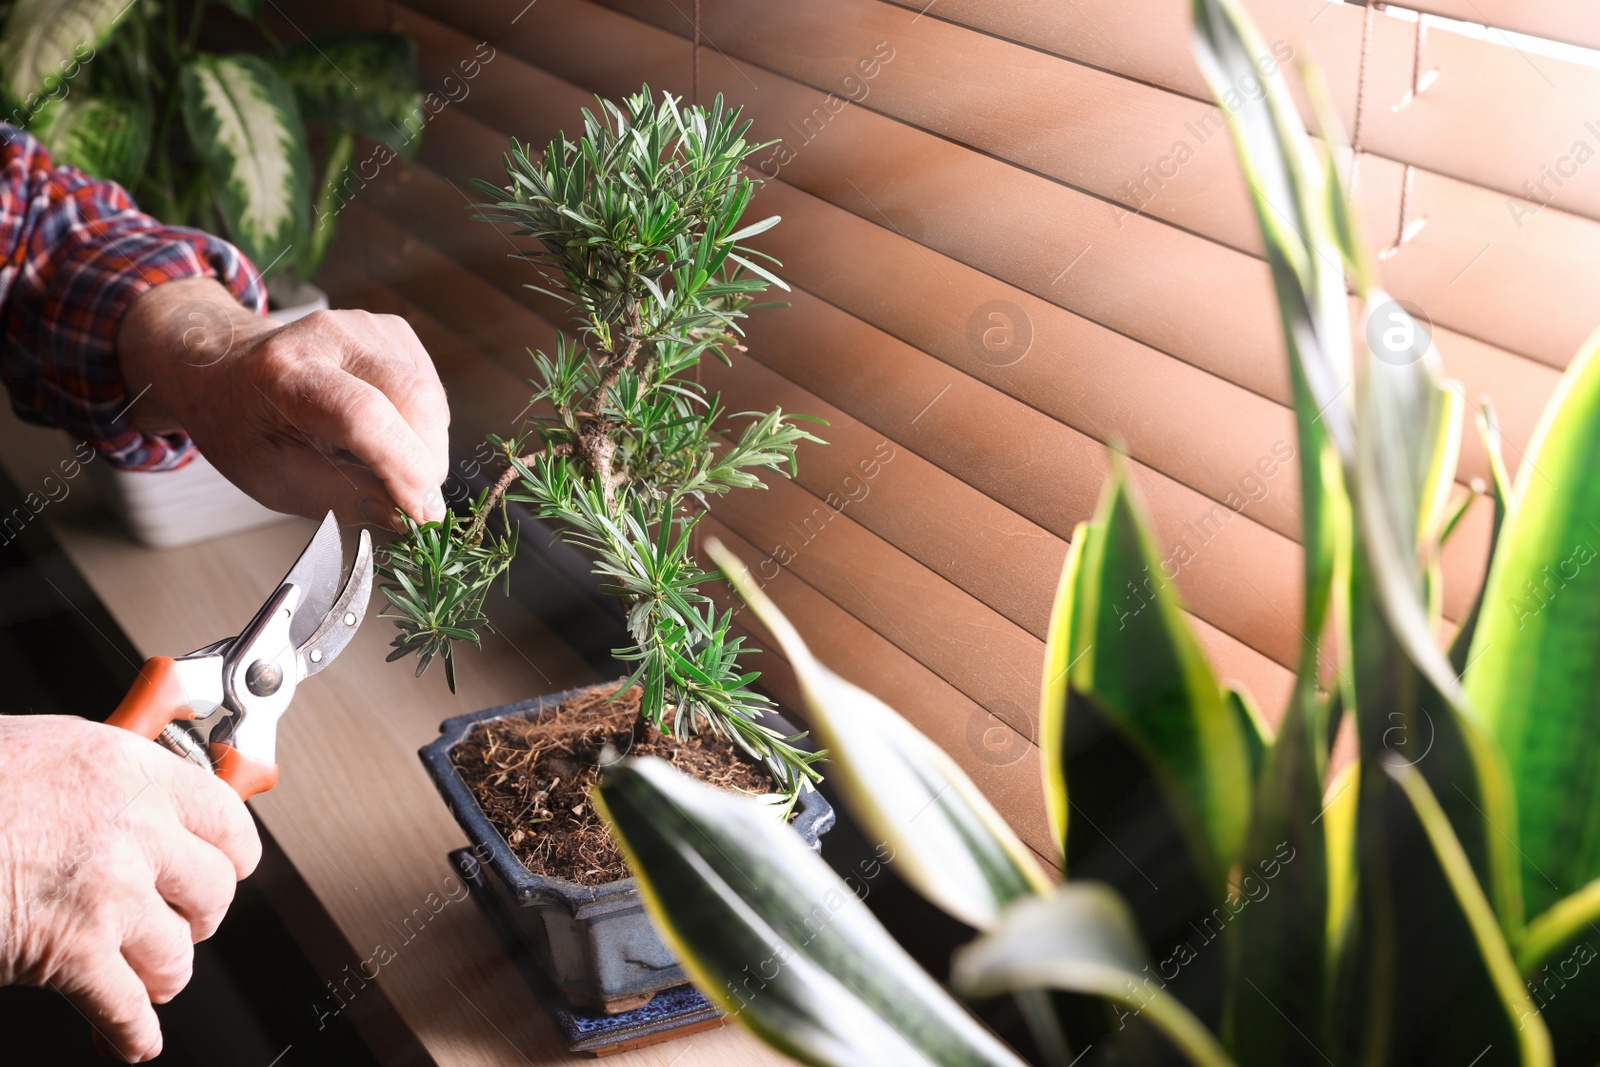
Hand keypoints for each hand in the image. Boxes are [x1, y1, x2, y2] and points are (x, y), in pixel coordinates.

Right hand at [0, 715, 260, 1061]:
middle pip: (214, 891)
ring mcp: (108, 894)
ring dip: (160, 973)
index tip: (224, 865)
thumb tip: (130, 798)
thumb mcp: (44, 750)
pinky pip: (127, 1010)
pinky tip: (131, 1036)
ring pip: (177, 955)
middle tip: (177, 920)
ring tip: (145, 972)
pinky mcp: (73, 954)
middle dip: (195, 916)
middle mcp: (132, 829)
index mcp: (129, 770)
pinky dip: (131, 1032)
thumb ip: (102, 778)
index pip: (226, 817)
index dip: (227, 851)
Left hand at [117, 277, 450, 527]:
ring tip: (397, 470)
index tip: (424, 514)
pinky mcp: (390, 329)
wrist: (225, 363)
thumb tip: (401, 515)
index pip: (362, 415)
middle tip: (416, 503)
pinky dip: (427, 425)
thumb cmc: (241, 423)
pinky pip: (432, 387)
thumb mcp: (269, 476)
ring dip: (428, 446)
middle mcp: (326, 336)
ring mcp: (364, 325)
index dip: (404, 466)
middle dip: (427, 461)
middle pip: (411, 397)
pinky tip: (396, 437)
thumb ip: (336, 498)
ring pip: (430, 394)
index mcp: (281, 373)